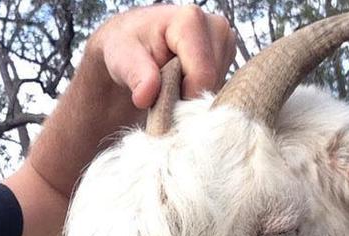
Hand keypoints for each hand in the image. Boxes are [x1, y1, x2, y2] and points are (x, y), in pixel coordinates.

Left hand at [88, 4, 236, 108]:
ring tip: (170, 86)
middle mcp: (216, 26)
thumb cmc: (125, 48)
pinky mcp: (227, 56)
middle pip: (212, 82)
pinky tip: (181, 85)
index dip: (182, 98)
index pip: (202, 75)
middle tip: (162, 93)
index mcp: (190, 20)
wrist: (132, 46)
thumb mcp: (121, 59)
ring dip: (193, 96)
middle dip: (187, 96)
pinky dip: (199, 94)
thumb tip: (145, 96)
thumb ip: (136, 75)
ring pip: (217, 87)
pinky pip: (218, 87)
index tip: (159, 103)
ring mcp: (225, 41)